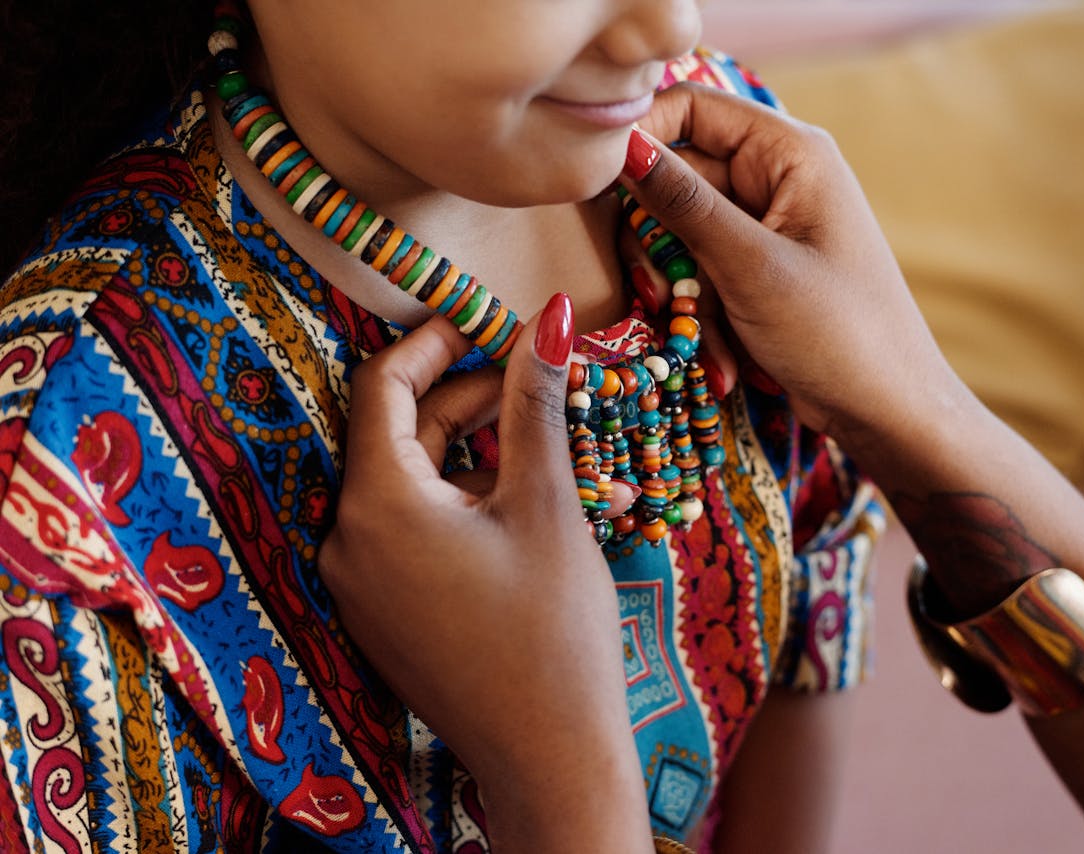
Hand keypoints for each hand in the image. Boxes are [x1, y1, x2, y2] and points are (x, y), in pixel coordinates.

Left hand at [318, 295, 650, 851]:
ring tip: (537, 439)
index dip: (431, 343)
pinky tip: (515, 499)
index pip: (380, 388)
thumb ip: (535, 401)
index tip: (483, 321)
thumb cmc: (554, 630)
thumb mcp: (546, 502)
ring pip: (406, 485)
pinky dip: (454, 500)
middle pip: (396, 436)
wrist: (551, 758)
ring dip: (465, 450)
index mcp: (377, 506)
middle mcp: (349, 542)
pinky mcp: (384, 615)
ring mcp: (361, 586)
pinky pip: (407, 532)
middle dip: (462, 398)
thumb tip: (550, 316)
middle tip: (531, 376)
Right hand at [620, 84, 968, 451]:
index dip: (642, 134)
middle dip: (663, 245)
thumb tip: (623, 146)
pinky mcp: (755, 274)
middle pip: (676, 181)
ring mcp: (764, 230)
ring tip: (709, 339)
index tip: (601, 181)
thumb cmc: (840, 333)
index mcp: (790, 154)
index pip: (693, 107)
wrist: (886, 411)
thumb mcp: (752, 267)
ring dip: (684, 294)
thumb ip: (684, 203)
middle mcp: (776, 180)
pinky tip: (727, 361)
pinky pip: (701, 277)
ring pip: (680, 238)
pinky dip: (703, 317)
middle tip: (666, 294)